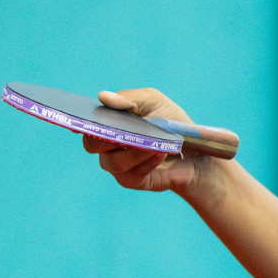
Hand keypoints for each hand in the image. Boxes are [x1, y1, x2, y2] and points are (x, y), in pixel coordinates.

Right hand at [82, 88, 219, 195]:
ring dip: (134, 152)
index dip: (81, 123)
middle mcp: (106, 146)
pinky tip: (160, 153)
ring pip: (112, 162)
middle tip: (126, 131)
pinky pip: (131, 175)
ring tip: (155, 144)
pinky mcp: (133, 180)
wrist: (196, 150)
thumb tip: (104, 97)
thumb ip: (131, 98)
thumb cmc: (170, 122)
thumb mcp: (154, 102)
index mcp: (108, 124)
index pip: (85, 124)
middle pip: (92, 145)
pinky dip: (146, 162)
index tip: (83, 121)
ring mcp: (118, 165)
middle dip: (107, 138)